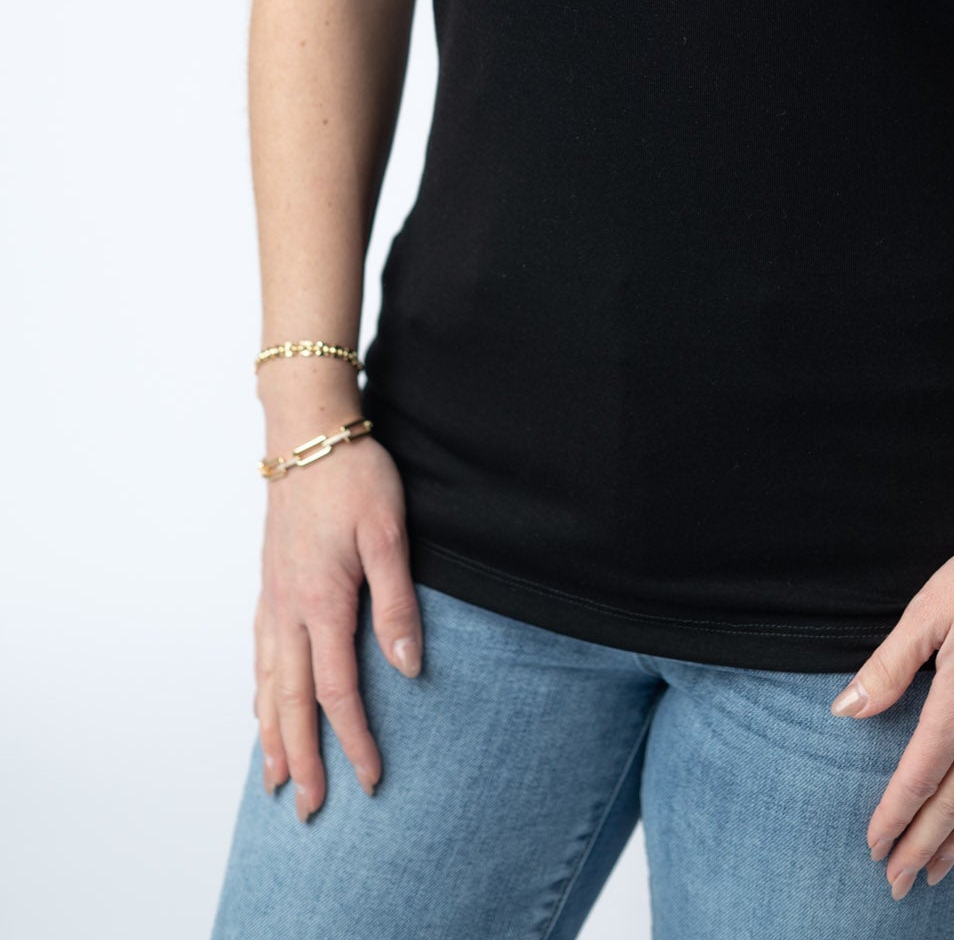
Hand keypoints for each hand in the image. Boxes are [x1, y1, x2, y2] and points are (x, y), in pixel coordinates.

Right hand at [252, 423, 421, 821]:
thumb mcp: (390, 533)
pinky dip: (259, 691)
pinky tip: (261, 706)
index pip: (337, 690)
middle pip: (290, 702)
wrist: (307, 430)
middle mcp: (287, 608)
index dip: (353, 739)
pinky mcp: (268, 582)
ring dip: (271, 735)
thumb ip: (396, 603)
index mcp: (321, 601)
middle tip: (308, 809)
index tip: (369, 780)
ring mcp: (272, 596)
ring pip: (266, 682)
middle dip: (301, 759)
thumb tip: (408, 668)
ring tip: (274, 779)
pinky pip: (259, 653)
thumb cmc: (354, 475)